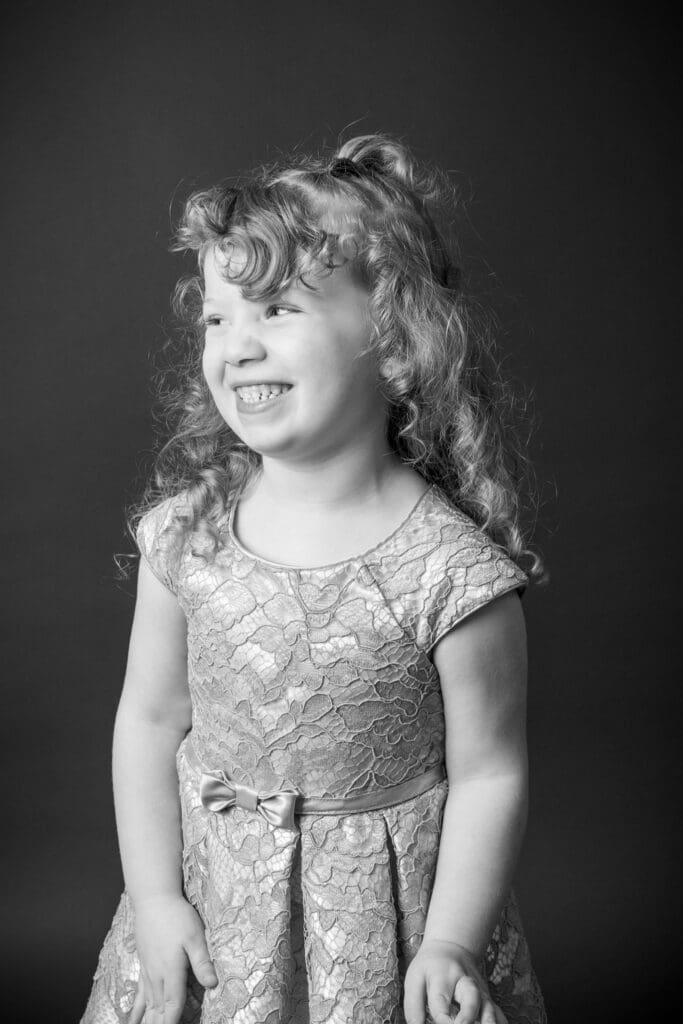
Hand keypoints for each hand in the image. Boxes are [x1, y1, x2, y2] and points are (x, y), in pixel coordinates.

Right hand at [128, 894, 217, 1023]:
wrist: (153, 900)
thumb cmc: (177, 915)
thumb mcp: (195, 935)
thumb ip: (202, 961)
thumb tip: (212, 984)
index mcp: (171, 970)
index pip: (173, 1005)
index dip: (174, 1022)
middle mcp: (157, 975)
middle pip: (158, 1010)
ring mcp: (148, 972)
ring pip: (148, 1005)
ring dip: (149, 1021)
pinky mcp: (143, 966)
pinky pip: (139, 995)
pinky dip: (136, 1011)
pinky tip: (132, 1021)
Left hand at [403, 939, 507, 1023]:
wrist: (451, 948)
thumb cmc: (429, 968)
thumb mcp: (414, 980)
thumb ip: (413, 1009)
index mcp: (441, 978)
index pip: (440, 1001)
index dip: (442, 1018)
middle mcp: (463, 984)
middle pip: (470, 997)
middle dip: (468, 1016)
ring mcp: (479, 992)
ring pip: (488, 1007)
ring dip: (488, 1021)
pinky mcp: (488, 1000)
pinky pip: (499, 1014)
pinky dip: (500, 1023)